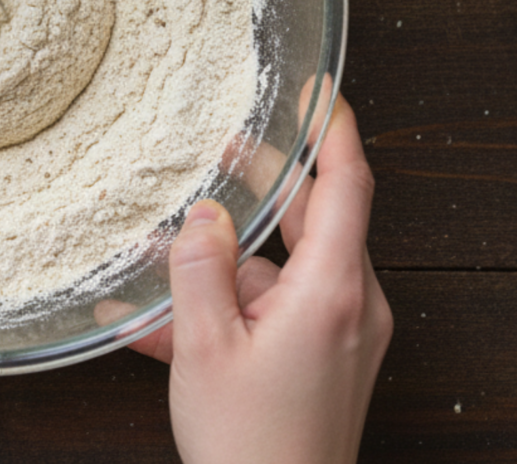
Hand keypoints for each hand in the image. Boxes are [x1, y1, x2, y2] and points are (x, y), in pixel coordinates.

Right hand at [132, 95, 391, 463]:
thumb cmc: (250, 447)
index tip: (320, 90)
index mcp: (332, 292)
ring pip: (285, 264)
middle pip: (313, 218)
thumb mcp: (204, 350)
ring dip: (232, 256)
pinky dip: (232, 300)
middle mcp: (349, 304)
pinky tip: (167, 319)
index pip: (346, 186)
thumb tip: (204, 214)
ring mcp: (341, 331)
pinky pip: (278, 304)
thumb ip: (199, 270)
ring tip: (168, 247)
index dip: (334, 130)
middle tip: (224, 149)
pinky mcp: (325, 354)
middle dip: (266, 183)